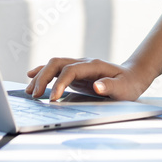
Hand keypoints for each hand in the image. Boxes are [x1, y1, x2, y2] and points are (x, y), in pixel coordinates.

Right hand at [25, 57, 151, 100]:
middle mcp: (83, 63)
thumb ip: (110, 86)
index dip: (59, 83)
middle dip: (43, 77)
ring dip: (40, 76)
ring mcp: (77, 67)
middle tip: (34, 95)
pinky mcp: (74, 74)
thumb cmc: (128, 84)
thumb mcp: (124, 88)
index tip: (52, 98)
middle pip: (57, 63)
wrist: (132, 76)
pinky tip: (31, 77)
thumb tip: (97, 86)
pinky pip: (55, 70)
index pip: (70, 70)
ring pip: (53, 65)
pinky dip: (42, 73)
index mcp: (93, 66)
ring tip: (28, 91)